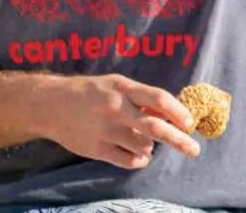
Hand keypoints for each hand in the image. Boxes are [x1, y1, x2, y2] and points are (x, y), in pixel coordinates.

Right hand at [42, 73, 200, 168]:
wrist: (51, 104)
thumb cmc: (91, 92)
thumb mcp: (116, 85)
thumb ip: (141, 98)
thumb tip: (172, 113)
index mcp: (124, 88)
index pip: (158, 99)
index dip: (178, 112)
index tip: (190, 124)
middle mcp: (116, 108)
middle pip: (155, 128)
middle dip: (179, 140)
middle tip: (194, 150)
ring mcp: (105, 130)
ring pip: (143, 146)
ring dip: (151, 148)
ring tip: (145, 143)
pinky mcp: (96, 148)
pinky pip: (128, 160)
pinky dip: (139, 160)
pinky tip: (138, 154)